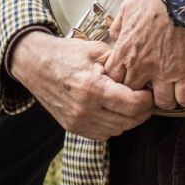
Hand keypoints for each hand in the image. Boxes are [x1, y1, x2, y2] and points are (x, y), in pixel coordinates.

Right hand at [9, 31, 153, 139]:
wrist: (34, 64)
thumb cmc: (66, 54)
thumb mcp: (96, 50)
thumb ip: (121, 63)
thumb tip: (144, 74)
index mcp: (92, 88)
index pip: (133, 105)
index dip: (148, 100)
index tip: (149, 91)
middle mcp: (84, 109)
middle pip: (129, 121)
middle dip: (142, 110)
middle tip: (145, 98)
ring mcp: (77, 121)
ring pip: (118, 130)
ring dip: (128, 119)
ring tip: (129, 102)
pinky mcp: (72, 127)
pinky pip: (103, 134)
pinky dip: (113, 125)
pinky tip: (112, 110)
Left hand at [104, 0, 184, 110]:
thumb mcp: (128, 7)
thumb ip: (118, 24)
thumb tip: (114, 34)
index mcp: (125, 50)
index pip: (113, 81)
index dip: (122, 83)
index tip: (131, 81)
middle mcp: (141, 65)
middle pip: (135, 95)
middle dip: (141, 95)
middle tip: (151, 89)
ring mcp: (164, 72)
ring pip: (161, 103)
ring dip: (166, 99)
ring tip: (171, 91)